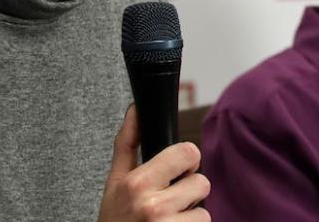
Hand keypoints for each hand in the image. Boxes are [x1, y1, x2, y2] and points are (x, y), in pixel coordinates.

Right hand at [98, 105, 210, 221]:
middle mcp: (153, 206)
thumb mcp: (114, 182)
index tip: (177, 171)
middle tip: (168, 203)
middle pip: (202, 182)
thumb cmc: (114, 219)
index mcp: (137, 183)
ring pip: (205, 211)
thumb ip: (127, 143)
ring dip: (190, 217)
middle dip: (189, 192)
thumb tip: (136, 108)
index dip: (186, 161)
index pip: (188, 152)